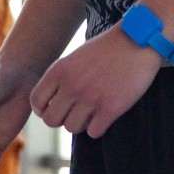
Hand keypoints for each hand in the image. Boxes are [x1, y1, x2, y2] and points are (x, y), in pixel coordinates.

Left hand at [30, 27, 163, 138]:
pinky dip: (98, 128)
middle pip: (51, 120)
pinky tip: (104, 116)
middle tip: (74, 113)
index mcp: (59, 71)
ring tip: (91, 114)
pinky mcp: (110, 108)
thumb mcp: (75, 58)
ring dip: (81, 124)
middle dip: (61, 119)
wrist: (137, 41)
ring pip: (72, 128)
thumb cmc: (107, 49)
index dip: (43, 110)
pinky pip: (94, 132)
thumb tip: (53, 103)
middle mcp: (71, 85)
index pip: (36, 102)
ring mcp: (90, 98)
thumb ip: (62, 78)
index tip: (55, 108)